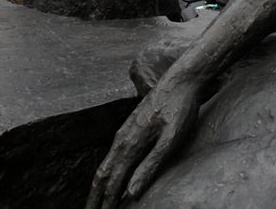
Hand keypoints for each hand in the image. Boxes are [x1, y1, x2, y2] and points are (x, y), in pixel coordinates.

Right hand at [88, 69, 202, 208]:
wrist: (181, 79)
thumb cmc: (180, 109)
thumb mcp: (171, 139)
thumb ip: (151, 165)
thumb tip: (131, 193)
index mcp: (130, 145)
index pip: (113, 182)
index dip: (107, 203)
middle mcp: (121, 139)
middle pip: (102, 175)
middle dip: (94, 197)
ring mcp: (124, 132)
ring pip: (104, 164)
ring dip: (97, 186)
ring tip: (95, 202)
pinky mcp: (129, 127)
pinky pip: (111, 155)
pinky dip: (105, 172)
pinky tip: (110, 176)